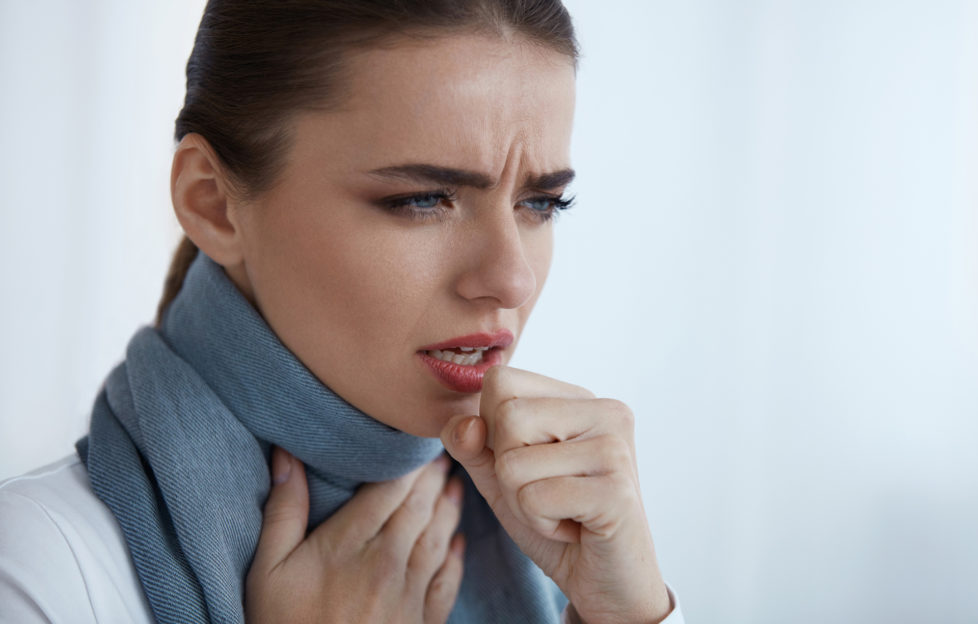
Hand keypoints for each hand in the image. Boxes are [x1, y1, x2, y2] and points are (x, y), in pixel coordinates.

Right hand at [245, 447, 464, 623]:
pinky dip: (456, 558)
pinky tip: (459, 542)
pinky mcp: (422, 622)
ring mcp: (409, 594)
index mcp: (351, 544)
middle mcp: (388, 563)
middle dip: (433, 478)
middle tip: (441, 454)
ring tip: (455, 486)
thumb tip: (286, 456)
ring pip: (439, 538)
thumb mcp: (267, 569)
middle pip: (420, 507)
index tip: (416, 443)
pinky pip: (447, 581)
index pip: (390, 488)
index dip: (408, 463)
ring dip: (449, 509)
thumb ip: (283, 511)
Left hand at [441, 366, 671, 623]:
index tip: (532, 464)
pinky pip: (535, 499)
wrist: (606, 580)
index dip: (493, 431)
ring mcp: (615, 449)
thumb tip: (465, 426)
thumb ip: (472, 444)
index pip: (500, 382)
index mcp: (579, 398)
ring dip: (523, 503)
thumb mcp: (501, 477)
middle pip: (505, 417)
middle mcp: (606, 412)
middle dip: (507, 470)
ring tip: (562, 511)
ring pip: (513, 462)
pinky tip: (575, 529)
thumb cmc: (557, 520)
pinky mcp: (616, 491)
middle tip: (548, 493)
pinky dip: (542, 524)